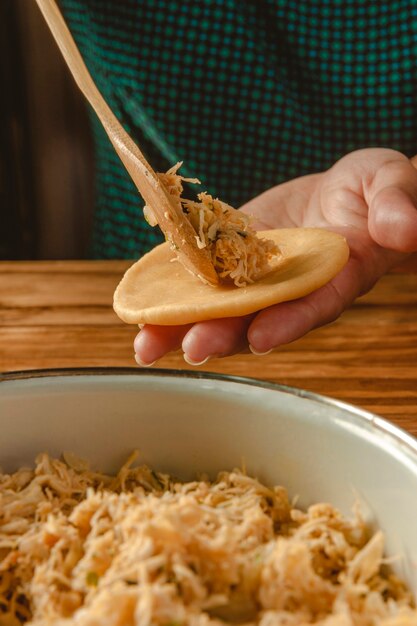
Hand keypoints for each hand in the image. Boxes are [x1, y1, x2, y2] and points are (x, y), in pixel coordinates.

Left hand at [134, 148, 416, 365]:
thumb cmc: (376, 192)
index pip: (313, 305)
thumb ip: (397, 207)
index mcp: (335, 278)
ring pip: (220, 305)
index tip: (259, 338)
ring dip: (184, 323)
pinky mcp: (233, 257)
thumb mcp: (392, 186)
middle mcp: (290, 288)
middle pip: (256, 317)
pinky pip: (201, 273)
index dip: (288, 323)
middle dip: (222, 333)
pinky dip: (171, 285)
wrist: (343, 194)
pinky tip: (139, 298)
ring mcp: (258, 276)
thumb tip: (405, 229)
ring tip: (146, 342)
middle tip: (188, 348)